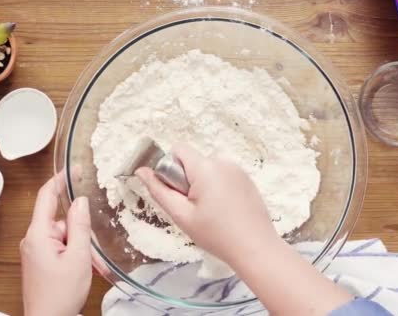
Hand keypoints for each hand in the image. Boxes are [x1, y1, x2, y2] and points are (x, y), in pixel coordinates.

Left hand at [20, 173, 91, 315]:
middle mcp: (32, 239)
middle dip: (79, 230)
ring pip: (63, 235)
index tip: (75, 168)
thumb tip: (81, 201)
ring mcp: (35, 251)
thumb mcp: (78, 257)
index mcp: (37, 234)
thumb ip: (80, 226)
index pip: (46, 196)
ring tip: (88, 266)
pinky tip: (82, 269)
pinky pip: (60, 247)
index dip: (61, 179)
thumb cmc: (60, 295)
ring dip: (79, 246)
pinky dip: (74, 254)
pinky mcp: (40, 261)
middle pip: (60, 219)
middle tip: (91, 251)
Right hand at [137, 145, 352, 314]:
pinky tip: (225, 212)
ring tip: (211, 213)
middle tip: (194, 209)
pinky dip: (218, 189)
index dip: (170, 168)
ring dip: (203, 185)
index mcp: (206, 167)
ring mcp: (238, 170)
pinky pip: (223, 176)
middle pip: (193, 161)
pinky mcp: (247, 180)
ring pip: (208, 170)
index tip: (177, 192)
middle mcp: (223, 162)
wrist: (256, 248)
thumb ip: (159, 191)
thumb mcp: (181, 215)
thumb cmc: (215, 234)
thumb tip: (141, 171)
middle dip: (187, 180)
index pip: (178, 150)